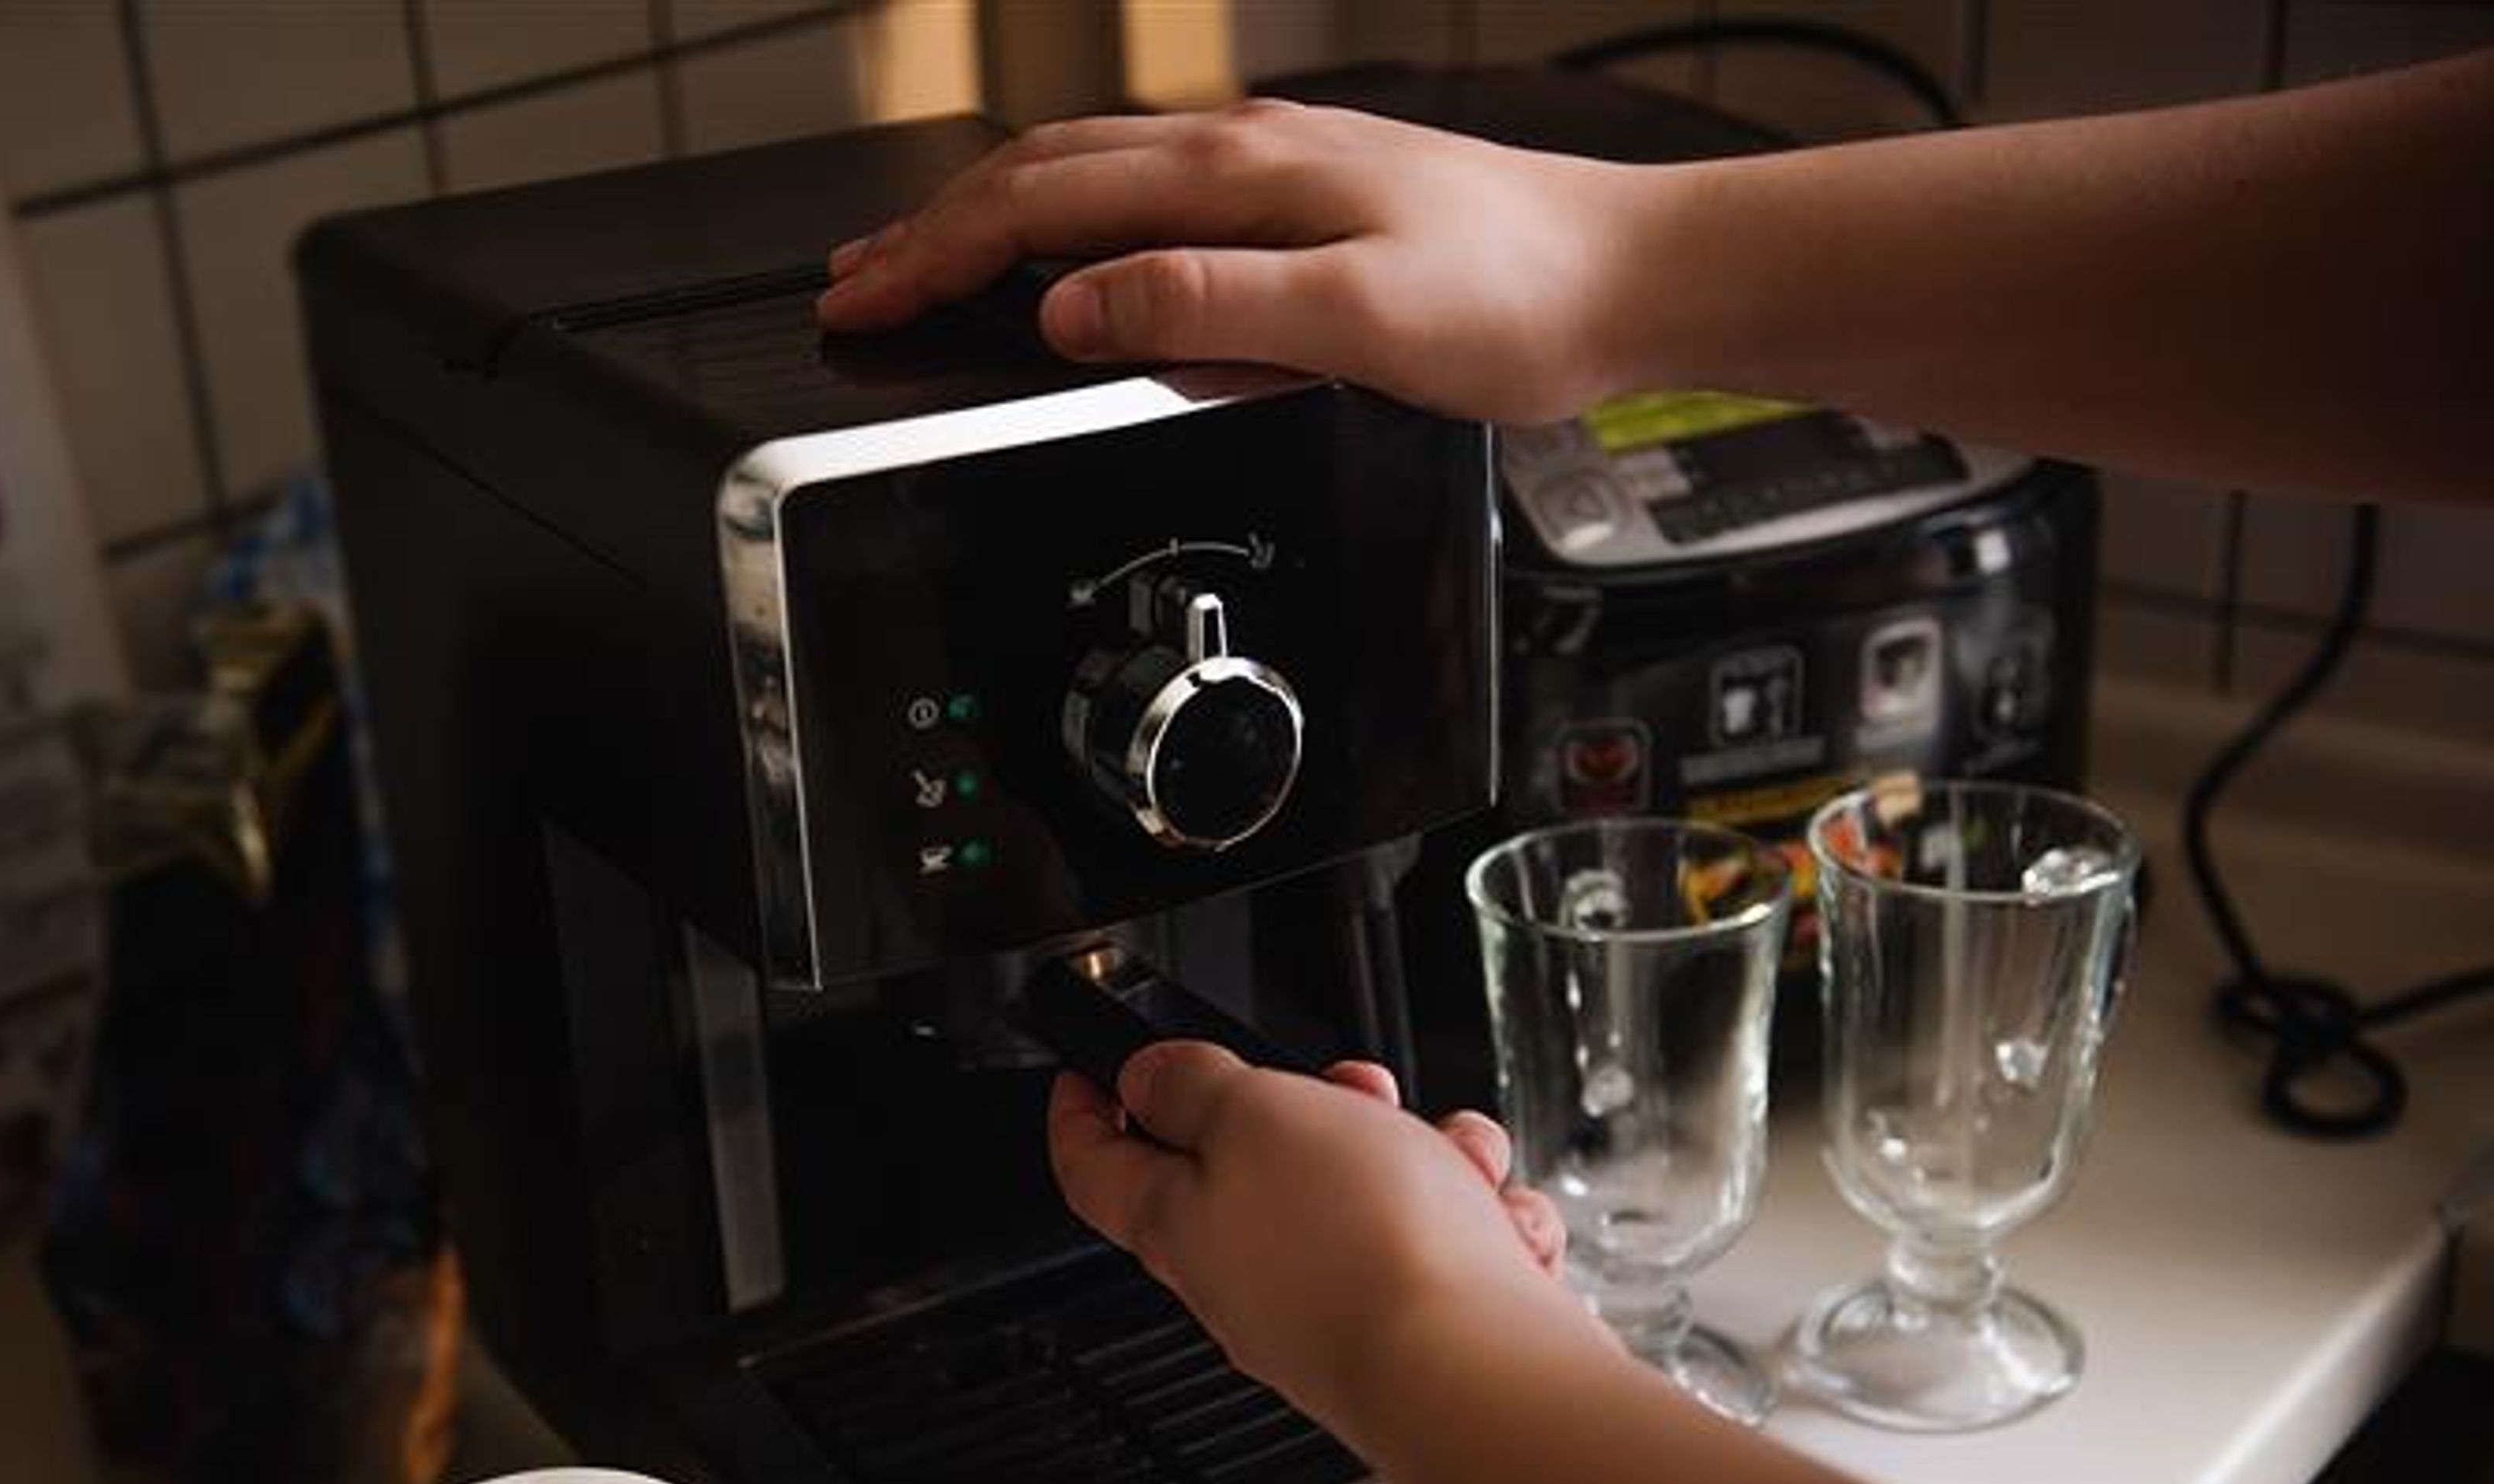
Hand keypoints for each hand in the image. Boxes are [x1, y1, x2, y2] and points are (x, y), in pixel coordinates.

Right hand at [816, 100, 1662, 423]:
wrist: (1635, 276)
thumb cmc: (1520, 302)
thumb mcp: (1356, 321)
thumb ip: (1205, 309)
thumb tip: (1075, 309)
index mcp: (1240, 177)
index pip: (1040, 205)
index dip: (936, 254)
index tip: (863, 298)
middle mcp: (1248, 151)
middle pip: (1046, 173)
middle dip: (935, 228)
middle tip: (858, 281)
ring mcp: (1277, 165)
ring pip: (1094, 172)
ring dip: (995, 215)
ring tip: (930, 257)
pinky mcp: (1310, 193)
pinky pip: (1151, 189)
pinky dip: (1074, 218)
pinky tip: (1075, 249)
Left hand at [1047, 1040, 1579, 1432]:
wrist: (1476, 1372)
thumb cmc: (1360, 1247)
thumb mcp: (1252, 1111)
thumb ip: (1194, 1084)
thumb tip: (1148, 1076)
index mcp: (1180, 1227)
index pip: (1096, 1170)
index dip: (1082, 1112)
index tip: (1086, 1073)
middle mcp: (1249, 1279)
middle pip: (1258, 1166)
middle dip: (1315, 1106)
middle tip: (1349, 1087)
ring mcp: (1337, 1309)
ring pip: (1370, 1194)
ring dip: (1421, 1155)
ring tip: (1448, 1160)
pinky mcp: (1420, 1330)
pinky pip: (1448, 1246)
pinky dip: (1480, 1221)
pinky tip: (1495, 1225)